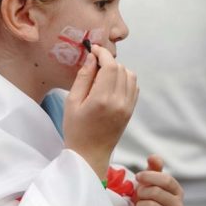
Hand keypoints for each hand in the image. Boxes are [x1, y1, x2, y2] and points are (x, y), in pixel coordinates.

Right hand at [63, 44, 138, 178]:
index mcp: (102, 99)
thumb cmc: (76, 130)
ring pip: (130, 75)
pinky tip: (111, 85)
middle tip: (94, 64)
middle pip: (121, 68)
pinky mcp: (131, 111)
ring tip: (102, 76)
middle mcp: (119, 101)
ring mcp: (128, 107)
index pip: (110, 66)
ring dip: (118, 70)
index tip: (93, 49)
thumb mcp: (72, 102)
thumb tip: (92, 58)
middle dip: (108, 61)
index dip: (103, 53)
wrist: (89, 155)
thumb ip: (83, 78)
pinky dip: (125, 80)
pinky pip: (134, 87)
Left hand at [128, 155, 183, 205]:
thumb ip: (153, 170)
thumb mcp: (150, 183)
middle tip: (138, 194)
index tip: (138, 176)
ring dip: (139, 204)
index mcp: (177, 191)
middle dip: (142, 191)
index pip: (167, 180)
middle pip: (157, 192)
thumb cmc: (147, 200)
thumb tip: (154, 157)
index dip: (150, 176)